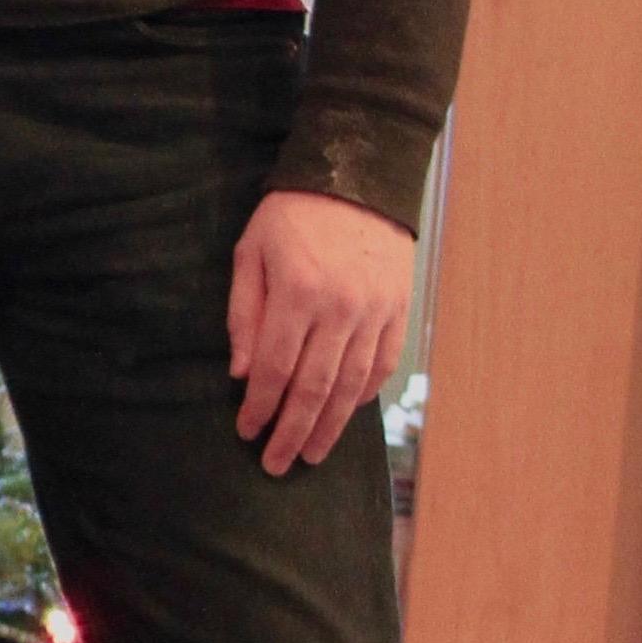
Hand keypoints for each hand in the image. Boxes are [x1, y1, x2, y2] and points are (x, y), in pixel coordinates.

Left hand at [225, 189, 415, 474]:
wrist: (357, 178)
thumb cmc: (292, 215)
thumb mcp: (252, 254)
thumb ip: (245, 314)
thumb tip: (243, 374)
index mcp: (298, 293)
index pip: (275, 368)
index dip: (260, 407)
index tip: (246, 431)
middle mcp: (340, 308)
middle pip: (313, 387)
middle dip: (292, 432)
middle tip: (276, 464)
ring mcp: (375, 312)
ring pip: (350, 385)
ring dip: (329, 426)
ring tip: (311, 454)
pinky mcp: (398, 310)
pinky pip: (382, 365)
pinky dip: (362, 395)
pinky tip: (344, 414)